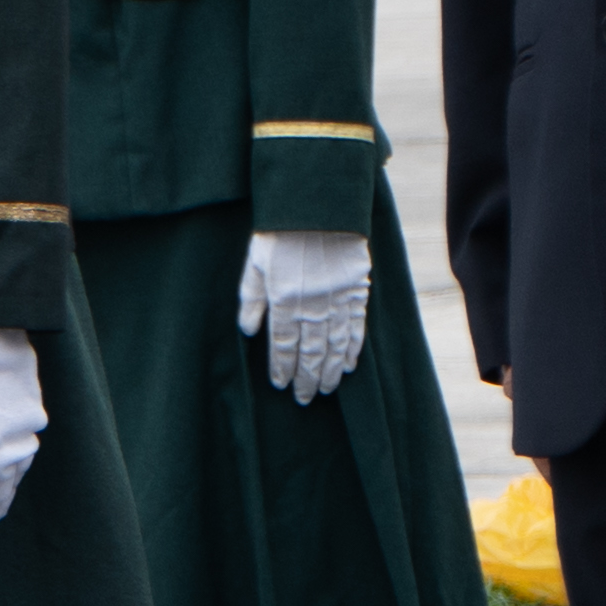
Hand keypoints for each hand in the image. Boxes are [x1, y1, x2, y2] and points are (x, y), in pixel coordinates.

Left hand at [239, 228, 373, 405]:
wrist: (319, 206)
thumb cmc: (280, 232)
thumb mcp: (255, 261)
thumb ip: (251, 297)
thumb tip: (248, 330)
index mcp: (283, 297)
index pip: (283, 342)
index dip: (282, 366)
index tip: (281, 385)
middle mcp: (312, 303)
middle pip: (310, 350)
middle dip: (307, 377)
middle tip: (305, 399)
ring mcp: (337, 299)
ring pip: (334, 345)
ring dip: (330, 370)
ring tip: (325, 389)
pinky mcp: (357, 291)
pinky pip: (356, 328)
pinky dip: (353, 349)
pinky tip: (348, 366)